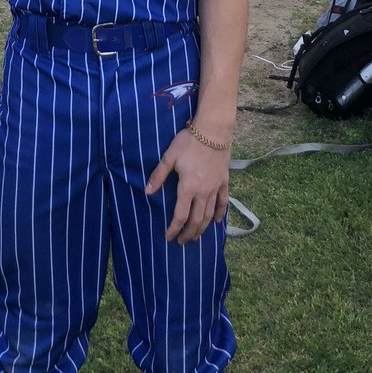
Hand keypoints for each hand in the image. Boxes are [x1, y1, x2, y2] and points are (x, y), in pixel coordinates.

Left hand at [145, 129, 229, 243]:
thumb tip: (147, 192)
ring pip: (209, 214)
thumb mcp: (170, 156)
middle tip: (182, 242)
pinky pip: (223, 201)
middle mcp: (203, 193)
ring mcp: (215, 188)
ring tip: (196, 237)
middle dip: (188, 233)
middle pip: (196, 220)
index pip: (180, 216)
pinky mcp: (224, 181)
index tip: (168, 237)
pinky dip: (220, 213)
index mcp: (188, 188)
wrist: (214, 130)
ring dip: (202, 228)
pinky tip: (217, 221)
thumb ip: (159, 175)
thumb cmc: (189, 142)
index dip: (174, 229)